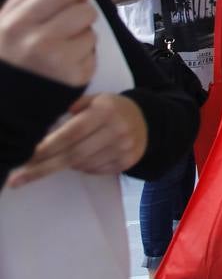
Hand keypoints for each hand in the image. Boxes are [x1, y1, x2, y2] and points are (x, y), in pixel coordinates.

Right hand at [0, 0, 97, 87]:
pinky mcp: (76, 78)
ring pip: (91, 33)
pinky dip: (84, 58)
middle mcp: (38, 42)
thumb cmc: (6, 60)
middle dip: (82, 14)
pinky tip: (66, 65)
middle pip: (84, 11)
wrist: (5, 106)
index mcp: (16, 24)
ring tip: (62, 49)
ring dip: (82, 38)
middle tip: (72, 24)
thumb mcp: (2, 27)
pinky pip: (93, 55)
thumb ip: (27, 2)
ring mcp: (59, 61)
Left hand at [7, 93, 147, 187]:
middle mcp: (117, 130)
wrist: (147, 120)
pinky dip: (82, 167)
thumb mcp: (96, 99)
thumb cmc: (112, 109)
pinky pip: (94, 170)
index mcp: (105, 111)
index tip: (25, 156)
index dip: (47, 146)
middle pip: (73, 154)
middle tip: (17, 179)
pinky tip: (82, 158)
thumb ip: (73, 107)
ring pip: (82, 164)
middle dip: (42, 167)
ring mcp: (124, 148)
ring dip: (64, 164)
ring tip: (58, 158)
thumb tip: (45, 123)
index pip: (71, 132)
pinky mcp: (127, 161)